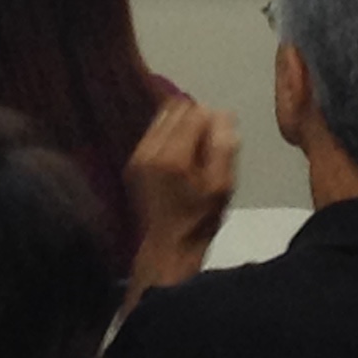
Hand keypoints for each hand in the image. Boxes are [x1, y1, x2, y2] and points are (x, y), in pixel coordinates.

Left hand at [123, 100, 239, 301]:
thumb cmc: (199, 220)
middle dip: (196, 119)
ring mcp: (138, 156)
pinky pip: (153, 133)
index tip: (222, 136)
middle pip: (176, 110)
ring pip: (163, 118)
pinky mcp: (133, 163)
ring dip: (182, 126)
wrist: (167, 247)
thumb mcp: (222, 187)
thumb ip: (223, 149)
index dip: (213, 119)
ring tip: (195, 151)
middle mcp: (151, 151)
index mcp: (174, 156)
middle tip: (209, 145)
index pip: (195, 113)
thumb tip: (224, 115)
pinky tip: (180, 157)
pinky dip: (169, 136)